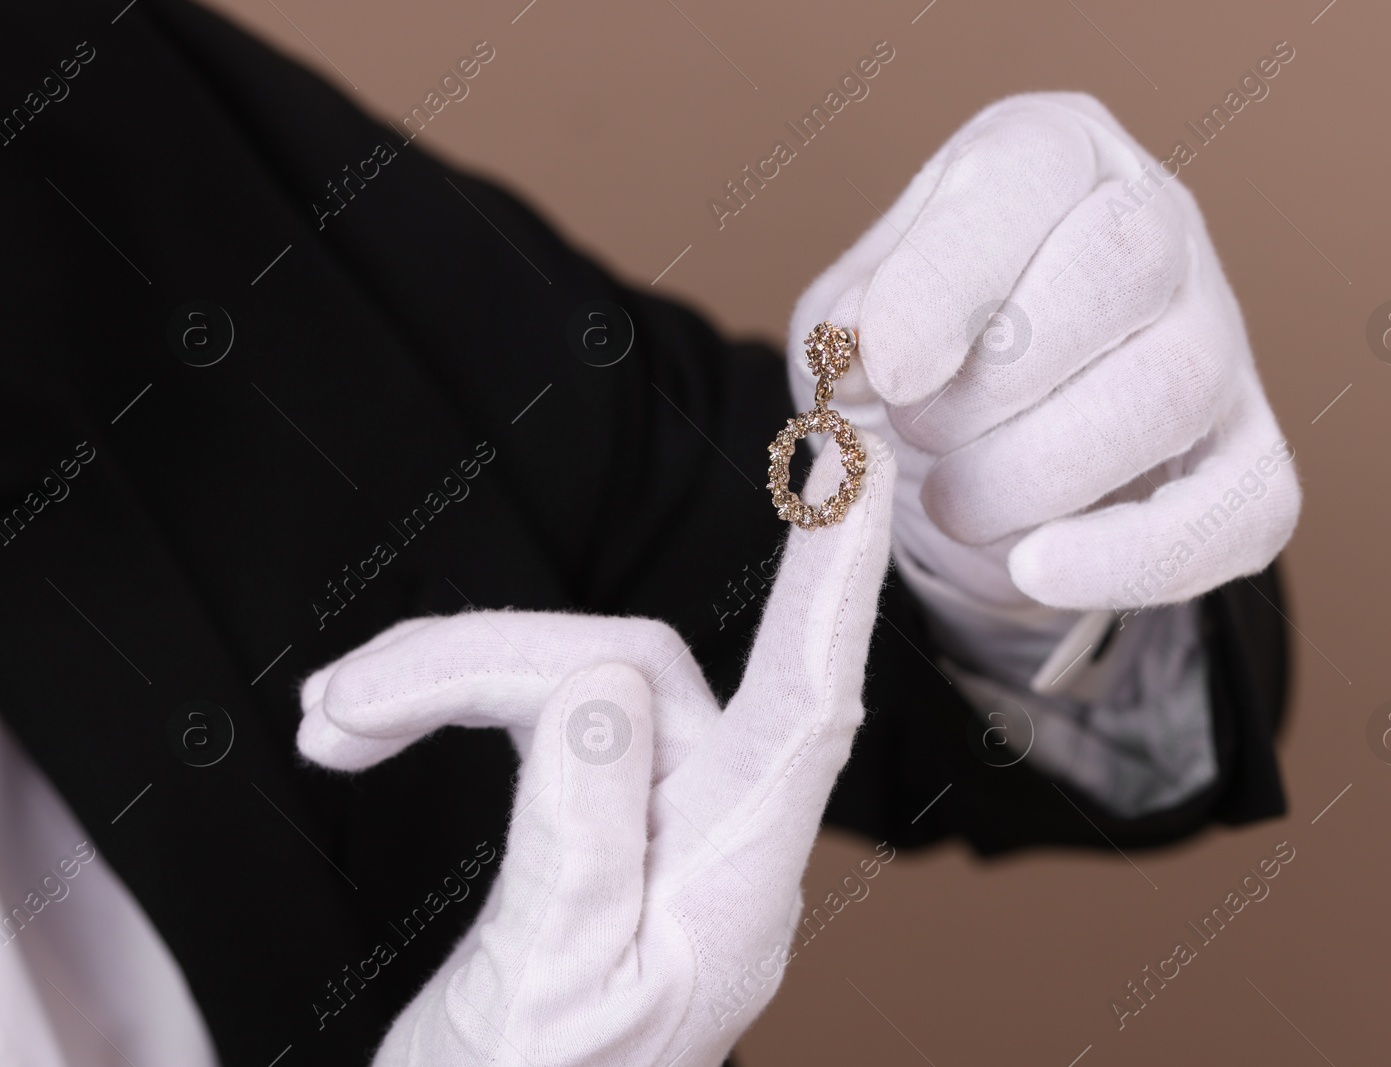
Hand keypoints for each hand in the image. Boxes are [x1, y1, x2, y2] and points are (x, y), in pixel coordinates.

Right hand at [298, 441, 894, 1066]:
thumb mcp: (549, 993)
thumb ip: (583, 846)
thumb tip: (597, 685)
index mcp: (736, 886)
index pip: (810, 699)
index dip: (836, 573)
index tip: (864, 456)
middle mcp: (719, 840)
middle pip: (629, 669)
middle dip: (477, 662)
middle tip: (339, 707)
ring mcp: (664, 829)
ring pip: (575, 681)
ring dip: (448, 680)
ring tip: (333, 719)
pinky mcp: (603, 822)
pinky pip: (544, 718)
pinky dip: (455, 706)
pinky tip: (366, 730)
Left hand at [789, 92, 1299, 612]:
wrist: (964, 463)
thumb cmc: (913, 361)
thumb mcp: (850, 319)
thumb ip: (852, 321)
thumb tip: (872, 351)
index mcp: (1053, 155)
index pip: (1032, 171)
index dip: (951, 276)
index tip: (888, 370)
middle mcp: (1161, 224)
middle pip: (1126, 265)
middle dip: (999, 377)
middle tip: (917, 433)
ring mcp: (1221, 341)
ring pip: (1173, 390)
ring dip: (1038, 471)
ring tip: (953, 501)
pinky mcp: (1249, 457)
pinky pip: (1238, 510)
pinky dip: (1133, 557)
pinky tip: (1037, 570)